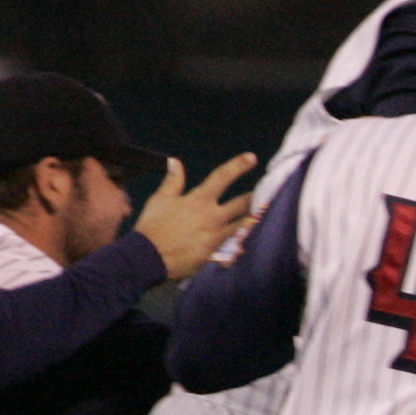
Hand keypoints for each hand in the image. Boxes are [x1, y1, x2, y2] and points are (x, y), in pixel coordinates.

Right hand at [136, 154, 257, 278]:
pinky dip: (243, 241)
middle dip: (255, 197)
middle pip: (242, 204)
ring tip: (263, 213)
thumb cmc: (152, 226)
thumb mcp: (160, 199)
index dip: (237, 166)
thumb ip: (173, 181)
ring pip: (243, 225)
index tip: (251, 158)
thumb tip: (175, 161)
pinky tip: (250, 241)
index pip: (221, 177)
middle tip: (267, 192)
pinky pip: (235, 245)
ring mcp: (216, 235)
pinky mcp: (216, 252)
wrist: (149, 257)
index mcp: (198, 200)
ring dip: (254, 219)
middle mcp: (211, 216)